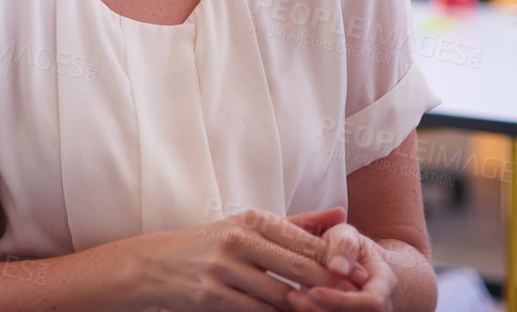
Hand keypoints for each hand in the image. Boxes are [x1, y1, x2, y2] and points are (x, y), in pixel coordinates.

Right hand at [131, 209, 353, 311]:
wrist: (156, 265)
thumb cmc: (212, 244)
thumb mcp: (249, 226)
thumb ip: (297, 223)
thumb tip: (341, 215)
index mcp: (251, 220)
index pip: (304, 241)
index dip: (336, 261)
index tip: (360, 274)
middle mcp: (239, 239)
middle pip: (297, 268)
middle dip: (330, 286)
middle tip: (355, 297)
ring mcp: (225, 268)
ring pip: (280, 294)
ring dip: (307, 307)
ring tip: (328, 311)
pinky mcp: (213, 295)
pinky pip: (257, 311)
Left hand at [285, 223, 397, 311]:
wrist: (353, 263)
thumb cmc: (349, 248)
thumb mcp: (349, 235)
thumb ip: (345, 245)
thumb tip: (338, 269)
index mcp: (384, 286)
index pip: (371, 303)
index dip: (342, 301)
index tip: (313, 292)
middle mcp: (380, 309)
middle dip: (321, 311)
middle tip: (292, 296)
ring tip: (290, 298)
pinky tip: (291, 306)